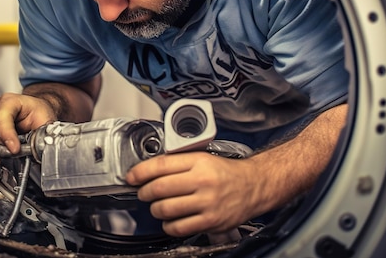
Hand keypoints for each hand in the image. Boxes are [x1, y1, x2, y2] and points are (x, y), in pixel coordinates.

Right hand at [0, 92, 55, 166]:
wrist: (34, 111)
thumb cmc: (38, 113)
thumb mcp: (45, 121)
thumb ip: (41, 133)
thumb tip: (39, 147)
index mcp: (11, 100)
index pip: (2, 118)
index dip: (7, 136)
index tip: (14, 149)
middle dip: (0, 144)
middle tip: (10, 155)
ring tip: (1, 158)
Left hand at [125, 152, 260, 236]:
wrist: (253, 186)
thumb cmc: (226, 172)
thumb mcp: (203, 157)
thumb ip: (178, 162)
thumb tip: (148, 170)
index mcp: (198, 162)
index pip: (161, 165)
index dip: (140, 172)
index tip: (132, 177)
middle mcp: (202, 181)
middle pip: (159, 188)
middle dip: (144, 192)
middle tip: (143, 192)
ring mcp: (206, 203)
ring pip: (165, 209)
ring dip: (155, 209)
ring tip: (157, 206)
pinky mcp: (210, 221)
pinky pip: (178, 227)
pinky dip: (168, 225)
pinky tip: (170, 219)